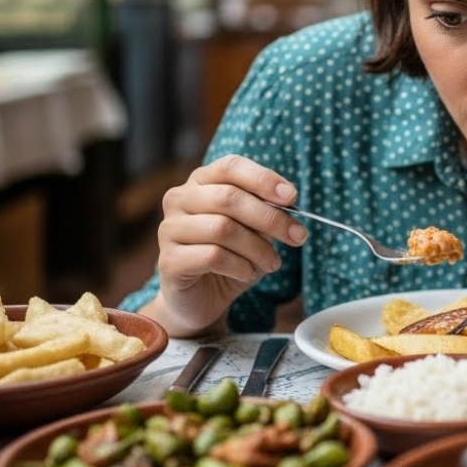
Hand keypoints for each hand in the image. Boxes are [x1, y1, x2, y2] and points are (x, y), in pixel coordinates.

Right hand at [144, 154, 307, 336]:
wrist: (201, 299)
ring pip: (223, 228)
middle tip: (297, 236)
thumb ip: (265, 213)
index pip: (230, 166)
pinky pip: (213, 256)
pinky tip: (248, 273)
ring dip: (258, 248)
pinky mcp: (169, 260)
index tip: (292, 196)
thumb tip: (288, 206)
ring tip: (272, 263)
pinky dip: (241, 266)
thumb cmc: (230, 258)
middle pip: (229, 197)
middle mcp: (179, 199)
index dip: (263, 179)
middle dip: (270, 218)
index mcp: (201, 182)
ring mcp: (169, 229)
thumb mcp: (254, 231)